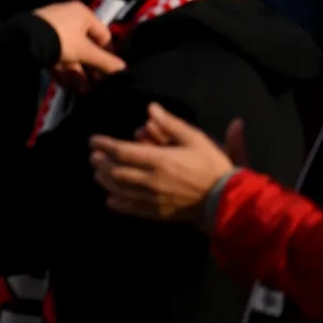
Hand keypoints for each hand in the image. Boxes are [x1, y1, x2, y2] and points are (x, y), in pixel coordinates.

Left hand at [30, 0, 125, 90]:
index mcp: (82, 14)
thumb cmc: (62, 39)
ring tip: (84, 93)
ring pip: (70, 55)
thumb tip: (125, 70)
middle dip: (91, 70)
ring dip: (78, 74)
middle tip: (98, 87)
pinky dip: (63, 72)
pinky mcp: (39, 42)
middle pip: (86, 47)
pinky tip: (69, 88)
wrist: (24, 40)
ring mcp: (52, 30)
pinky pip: (56, 58)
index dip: (109, 55)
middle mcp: (68, 19)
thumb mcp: (86, 51)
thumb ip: (105, 62)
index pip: (103, 35)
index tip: (112, 72)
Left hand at [90, 103, 238, 223]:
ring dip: (106, 181)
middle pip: (117, 171)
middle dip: (102, 163)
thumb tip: (151, 108)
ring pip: (121, 191)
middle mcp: (151, 180)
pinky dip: (119, 204)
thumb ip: (171, 124)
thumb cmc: (213, 166)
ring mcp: (154, 199)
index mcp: (158, 159)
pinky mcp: (160, 213)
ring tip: (97, 174)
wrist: (229, 200)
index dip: (104, 145)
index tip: (94, 141)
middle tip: (94, 157)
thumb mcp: (196, 139)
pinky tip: (111, 201)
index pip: (122, 151)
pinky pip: (134, 209)